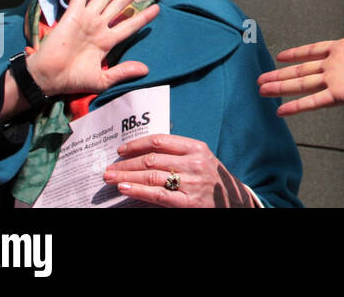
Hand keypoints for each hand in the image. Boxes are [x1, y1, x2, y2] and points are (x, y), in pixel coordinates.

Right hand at [25, 0, 158, 96]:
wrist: (48, 77)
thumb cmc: (72, 80)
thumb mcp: (102, 79)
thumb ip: (122, 72)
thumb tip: (146, 70)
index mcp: (106, 41)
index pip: (130, 26)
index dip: (143, 17)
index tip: (157, 8)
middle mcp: (99, 27)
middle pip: (120, 6)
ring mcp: (86, 19)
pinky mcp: (73, 15)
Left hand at [104, 134, 256, 206]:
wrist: (234, 202)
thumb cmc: (212, 180)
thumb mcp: (202, 160)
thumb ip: (179, 154)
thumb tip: (143, 154)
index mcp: (197, 148)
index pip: (160, 141)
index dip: (137, 144)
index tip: (121, 150)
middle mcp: (194, 163)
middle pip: (151, 159)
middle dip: (126, 163)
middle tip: (108, 168)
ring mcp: (191, 182)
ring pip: (151, 176)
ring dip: (126, 176)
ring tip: (110, 178)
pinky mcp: (188, 202)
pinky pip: (157, 195)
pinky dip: (138, 190)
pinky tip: (124, 188)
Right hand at [257, 0, 343, 114]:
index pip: (315, 51)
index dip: (298, 54)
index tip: (280, 55)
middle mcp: (340, 66)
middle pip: (303, 71)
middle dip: (281, 75)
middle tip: (260, 79)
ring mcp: (341, 81)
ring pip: (303, 84)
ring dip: (282, 88)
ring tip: (262, 90)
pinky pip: (316, 100)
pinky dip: (298, 105)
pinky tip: (281, 110)